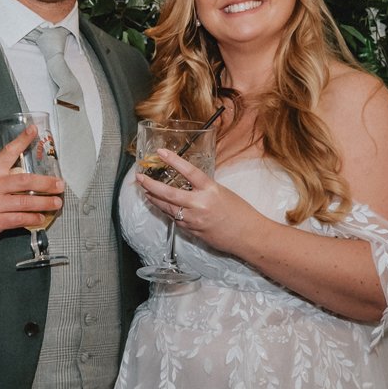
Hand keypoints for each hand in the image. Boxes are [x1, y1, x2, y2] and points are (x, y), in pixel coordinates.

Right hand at [0, 124, 64, 246]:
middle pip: (24, 181)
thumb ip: (1, 178)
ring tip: (56, 202)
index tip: (33, 131)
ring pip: (25, 201)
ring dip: (44, 202)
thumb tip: (26, 178)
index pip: (7, 153)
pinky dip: (33, 218)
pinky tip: (40, 218)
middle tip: (59, 184)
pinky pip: (19, 219)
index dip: (21, 141)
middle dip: (45, 183)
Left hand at [134, 147, 248, 250]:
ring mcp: (194, 219)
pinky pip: (175, 219)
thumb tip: (189, 184)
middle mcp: (200, 204)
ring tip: (145, 191)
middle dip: (151, 185)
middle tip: (139, 178)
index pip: (189, 171)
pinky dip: (166, 211)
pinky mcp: (192, 231)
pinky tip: (160, 205)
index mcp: (210, 190)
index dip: (173, 160)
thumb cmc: (240, 212)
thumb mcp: (222, 192)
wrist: (248, 236)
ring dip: (154, 199)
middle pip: (169, 193)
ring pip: (167, 208)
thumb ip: (204, 188)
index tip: (160, 152)